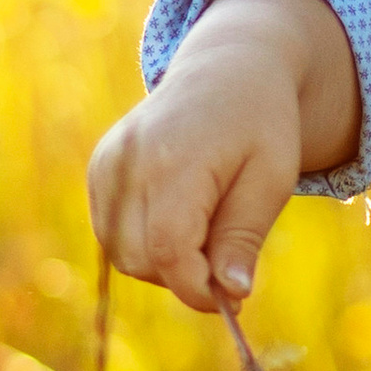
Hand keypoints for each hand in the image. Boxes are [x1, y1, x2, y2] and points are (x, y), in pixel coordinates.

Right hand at [87, 0, 360, 316]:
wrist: (227, 70)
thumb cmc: (260, 125)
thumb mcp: (271, 179)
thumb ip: (244, 237)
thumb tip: (230, 293)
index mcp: (175, 161)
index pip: (168, 250)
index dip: (196, 288)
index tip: (232, 300)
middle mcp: (129, 162)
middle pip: (141, 259)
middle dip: (184, 275)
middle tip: (226, 258)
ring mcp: (107, 164)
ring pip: (121, 254)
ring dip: (163, 262)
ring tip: (206, 227)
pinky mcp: (99, 168)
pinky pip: (112, 232)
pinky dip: (144, 241)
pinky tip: (180, 213)